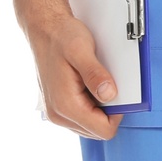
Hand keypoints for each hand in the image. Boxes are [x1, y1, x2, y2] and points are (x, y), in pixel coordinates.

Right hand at [26, 11, 122, 140]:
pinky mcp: (57, 108)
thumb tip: (109, 94)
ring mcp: (56, 113)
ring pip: (91, 126)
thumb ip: (96, 74)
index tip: (118, 93)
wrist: (44, 30)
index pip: (104, 130)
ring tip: (94, 83)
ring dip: (99, 108)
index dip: (118, 113)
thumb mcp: (82, 50)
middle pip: (98, 130)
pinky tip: (87, 86)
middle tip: (106, 85)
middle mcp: (58, 114)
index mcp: (66, 105)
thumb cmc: (61, 37)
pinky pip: (82, 117)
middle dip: (108, 111)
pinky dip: (90, 105)